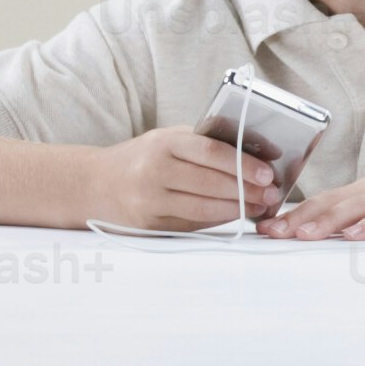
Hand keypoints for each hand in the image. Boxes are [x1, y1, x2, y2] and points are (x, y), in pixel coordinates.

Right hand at [84, 121, 281, 232]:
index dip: (243, 164)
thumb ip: (201, 145)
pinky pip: (191, 224)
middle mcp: (154, 171)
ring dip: (236, 209)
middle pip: (210, 183)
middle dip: (247, 190)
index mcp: (163, 143)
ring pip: (203, 208)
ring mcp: (149, 201)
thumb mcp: (165, 140)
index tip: (267, 173)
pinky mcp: (148, 225)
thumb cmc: (141, 159)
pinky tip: (233, 216)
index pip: (211, 152)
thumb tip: (252, 156)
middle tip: (271, 194)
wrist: (93, 184)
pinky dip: (216, 220)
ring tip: (258, 206)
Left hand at [266, 164, 364, 241]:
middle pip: (332, 201)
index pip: (326, 199)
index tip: (268, 226)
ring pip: (355, 207)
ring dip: (326, 221)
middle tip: (271, 232)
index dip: (295, 212)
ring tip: (301, 235)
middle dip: (299, 217)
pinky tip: (353, 236)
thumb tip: (338, 236)